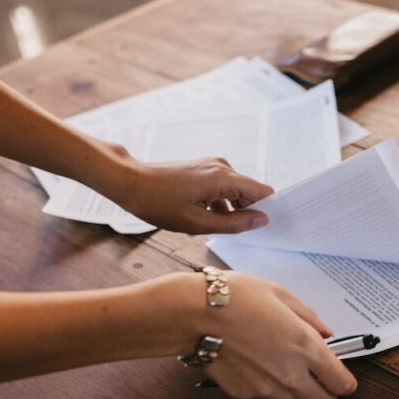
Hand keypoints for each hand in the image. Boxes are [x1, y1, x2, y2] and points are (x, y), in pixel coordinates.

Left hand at [109, 146, 273, 233]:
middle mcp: (223, 167)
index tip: (266, 228)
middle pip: (250, 192)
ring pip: (235, 192)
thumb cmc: (159, 203)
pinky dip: (218, 204)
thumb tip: (262, 221)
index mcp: (224, 177)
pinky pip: (222, 189)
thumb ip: (234, 224)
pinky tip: (200, 216)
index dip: (268, 209)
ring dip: (228, 211)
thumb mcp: (198, 223)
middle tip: (229, 232)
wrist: (130, 183)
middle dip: (244, 213)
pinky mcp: (203, 169)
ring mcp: (212, 166)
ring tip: (206, 223)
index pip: (263, 191)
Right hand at [172, 272, 357, 398]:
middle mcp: (291, 373)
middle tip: (317, 379)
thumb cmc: (236, 297)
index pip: (341, 384)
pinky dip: (265, 386)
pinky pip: (264, 396)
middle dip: (325, 395)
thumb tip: (326, 333)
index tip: (340, 376)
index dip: (344, 382)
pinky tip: (252, 362)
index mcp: (306, 347)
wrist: (195, 314)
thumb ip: (309, 317)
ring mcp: (266, 388)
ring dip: (296, 392)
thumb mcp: (280, 294)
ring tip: (280, 367)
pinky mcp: (244, 394)